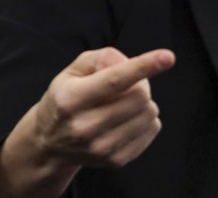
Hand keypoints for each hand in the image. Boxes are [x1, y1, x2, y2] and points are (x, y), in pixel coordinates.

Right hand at [0, 47, 175, 197]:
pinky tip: (127, 119)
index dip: (143, 66)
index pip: (114, 80)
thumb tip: (132, 63)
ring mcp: (100, 148)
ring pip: (149, 113)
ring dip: (145, 102)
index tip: (167, 57)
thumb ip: (103, 58)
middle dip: (142, 84)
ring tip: (124, 104)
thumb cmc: (66, 97)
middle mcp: (83, 127)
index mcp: (71, 99)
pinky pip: (152, 129)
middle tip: (128, 86)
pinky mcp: (115, 160)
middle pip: (140, 95)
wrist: (49, 142)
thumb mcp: (74, 70)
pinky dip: (146, 119)